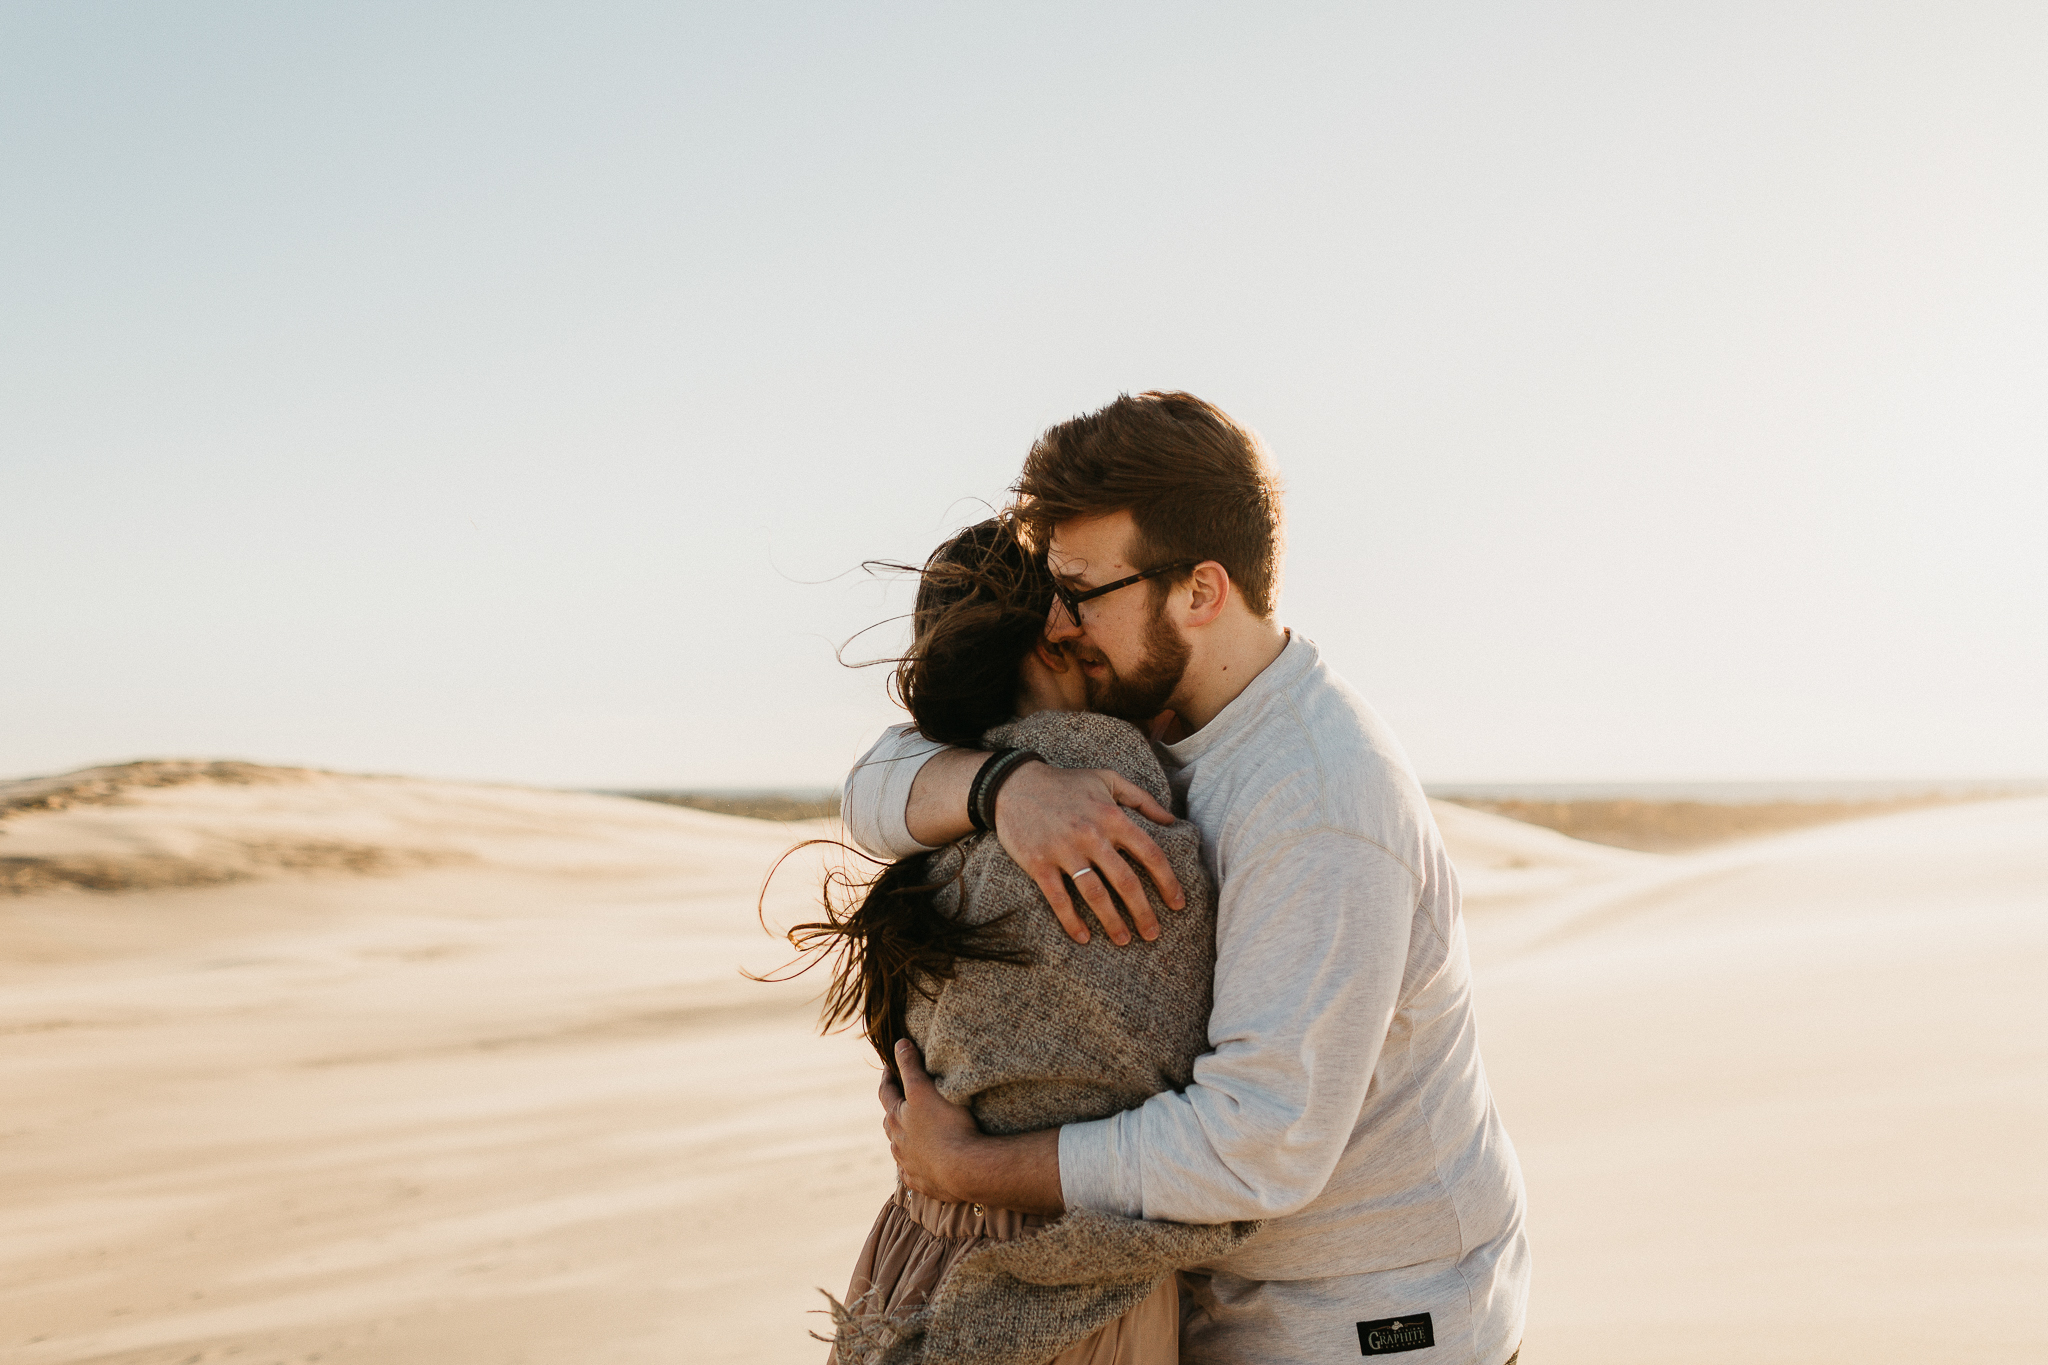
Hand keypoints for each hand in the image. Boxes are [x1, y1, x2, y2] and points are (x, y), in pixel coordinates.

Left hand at [880, 1039, 983, 1203]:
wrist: (964, 1169)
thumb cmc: (946, 1125)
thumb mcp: (925, 1088)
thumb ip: (910, 1066)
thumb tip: (898, 1044)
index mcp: (895, 1118)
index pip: (885, 1092)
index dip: (888, 1077)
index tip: (890, 1068)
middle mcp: (896, 1143)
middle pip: (890, 1122)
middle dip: (896, 1110)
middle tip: (905, 1101)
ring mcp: (908, 1165)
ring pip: (901, 1148)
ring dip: (906, 1139)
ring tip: (918, 1132)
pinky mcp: (922, 1183)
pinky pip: (913, 1172)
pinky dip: (916, 1164)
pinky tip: (924, 1162)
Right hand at [993, 760, 1185, 944]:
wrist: (1014, 783)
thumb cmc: (1066, 783)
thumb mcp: (1108, 780)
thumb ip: (1142, 798)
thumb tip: (1171, 820)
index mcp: (1112, 816)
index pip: (1149, 854)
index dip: (1167, 882)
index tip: (1177, 904)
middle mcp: (1091, 835)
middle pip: (1125, 881)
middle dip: (1143, 912)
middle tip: (1153, 934)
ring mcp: (1064, 850)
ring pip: (1095, 894)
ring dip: (1112, 922)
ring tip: (1124, 940)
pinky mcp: (1039, 863)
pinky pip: (1059, 898)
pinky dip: (1072, 921)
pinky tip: (1083, 937)